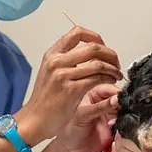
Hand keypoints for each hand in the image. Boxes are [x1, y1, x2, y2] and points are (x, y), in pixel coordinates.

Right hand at [18, 26, 122, 144]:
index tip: (104, 46)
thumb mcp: (51, 72)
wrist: (35, 119)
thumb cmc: (45, 99)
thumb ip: (67, 60)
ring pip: (98, 64)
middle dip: (110, 54)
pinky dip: (109, 78)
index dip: (95, 37)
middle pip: (93, 47)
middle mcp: (57, 62)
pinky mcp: (72, 90)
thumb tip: (91, 53)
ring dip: (113, 69)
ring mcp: (63, 75)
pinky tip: (111, 82)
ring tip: (116, 75)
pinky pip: (97, 78)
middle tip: (116, 63)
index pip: (77, 32)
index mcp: (52, 54)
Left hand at [53, 84, 120, 151]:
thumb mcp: (83, 115)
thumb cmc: (70, 131)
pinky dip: (123, 125)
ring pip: (124, 110)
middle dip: (122, 103)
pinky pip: (125, 123)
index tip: (121, 97)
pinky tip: (114, 128)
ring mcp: (111, 115)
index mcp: (94, 94)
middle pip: (120, 98)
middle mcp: (104, 103)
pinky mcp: (116, 127)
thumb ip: (100, 106)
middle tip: (121, 108)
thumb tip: (116, 99)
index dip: (116, 92)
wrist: (71, 151)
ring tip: (113, 121)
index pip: (109, 88)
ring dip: (123, 114)